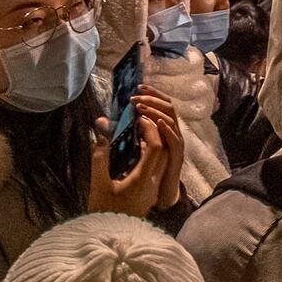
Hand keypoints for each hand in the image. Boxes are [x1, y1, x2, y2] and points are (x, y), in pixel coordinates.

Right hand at [87, 93, 179, 217]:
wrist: (110, 239)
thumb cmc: (103, 212)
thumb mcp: (98, 184)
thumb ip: (100, 157)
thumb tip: (101, 132)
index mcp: (143, 180)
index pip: (156, 147)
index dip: (150, 129)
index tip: (138, 118)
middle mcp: (154, 184)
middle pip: (164, 152)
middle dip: (155, 133)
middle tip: (140, 121)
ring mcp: (153, 191)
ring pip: (163, 161)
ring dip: (155, 144)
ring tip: (138, 133)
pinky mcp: (150, 195)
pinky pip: (158, 169)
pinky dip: (151, 156)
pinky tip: (136, 153)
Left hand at [137, 84, 185, 209]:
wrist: (161, 194)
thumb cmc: (149, 170)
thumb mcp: (134, 146)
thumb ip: (125, 133)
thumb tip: (104, 121)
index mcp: (164, 129)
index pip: (161, 104)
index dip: (152, 94)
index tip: (138, 87)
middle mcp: (172, 133)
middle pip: (168, 107)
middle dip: (153, 98)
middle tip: (137, 94)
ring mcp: (177, 144)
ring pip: (171, 120)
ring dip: (156, 111)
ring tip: (141, 106)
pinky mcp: (178, 157)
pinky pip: (175, 140)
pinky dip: (167, 129)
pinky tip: (157, 122)